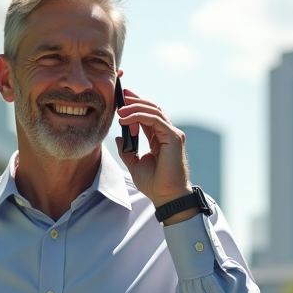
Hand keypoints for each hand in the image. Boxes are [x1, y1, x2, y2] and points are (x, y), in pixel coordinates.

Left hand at [114, 88, 194, 216]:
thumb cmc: (154, 183)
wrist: (165, 196)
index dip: (136, 105)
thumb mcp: (134, 164)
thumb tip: (119, 137)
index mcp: (159, 138)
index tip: (122, 98)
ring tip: (119, 111)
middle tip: (121, 96)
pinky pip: (155, 120)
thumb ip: (127, 150)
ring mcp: (172, 134)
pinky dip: (139, 117)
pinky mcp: (173, 137)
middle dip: (136, 100)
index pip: (148, 116)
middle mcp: (167, 134)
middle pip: (152, 109)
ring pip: (153, 111)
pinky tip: (125, 120)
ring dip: (135, 108)